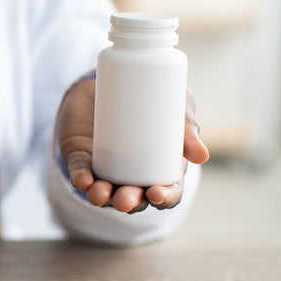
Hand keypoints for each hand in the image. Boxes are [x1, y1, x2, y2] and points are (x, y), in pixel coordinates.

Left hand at [56, 77, 210, 212]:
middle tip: (125, 199)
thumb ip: (188, 125)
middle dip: (129, 202)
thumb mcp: (176, 105)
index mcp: (161, 168)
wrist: (112, 78)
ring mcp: (105, 167)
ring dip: (101, 197)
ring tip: (99, 193)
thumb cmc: (153, 96)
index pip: (167, 193)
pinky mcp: (81, 155)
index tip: (156, 193)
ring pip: (104, 190)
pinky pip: (79, 171)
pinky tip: (81, 181)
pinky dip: (80, 178)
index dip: (164, 199)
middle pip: (134, 197)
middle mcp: (132, 175)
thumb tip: (201, 156)